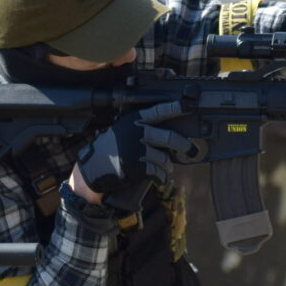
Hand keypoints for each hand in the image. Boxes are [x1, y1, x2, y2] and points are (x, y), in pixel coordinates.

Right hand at [75, 101, 195, 208]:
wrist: (92, 168)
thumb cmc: (109, 149)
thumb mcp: (122, 131)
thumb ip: (141, 129)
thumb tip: (169, 138)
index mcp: (134, 120)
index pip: (158, 111)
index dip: (175, 108)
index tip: (189, 106)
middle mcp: (137, 132)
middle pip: (169, 137)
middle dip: (185, 146)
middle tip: (193, 150)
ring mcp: (137, 149)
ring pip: (165, 159)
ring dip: (168, 167)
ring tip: (167, 170)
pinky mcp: (137, 166)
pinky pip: (158, 172)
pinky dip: (162, 178)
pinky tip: (161, 179)